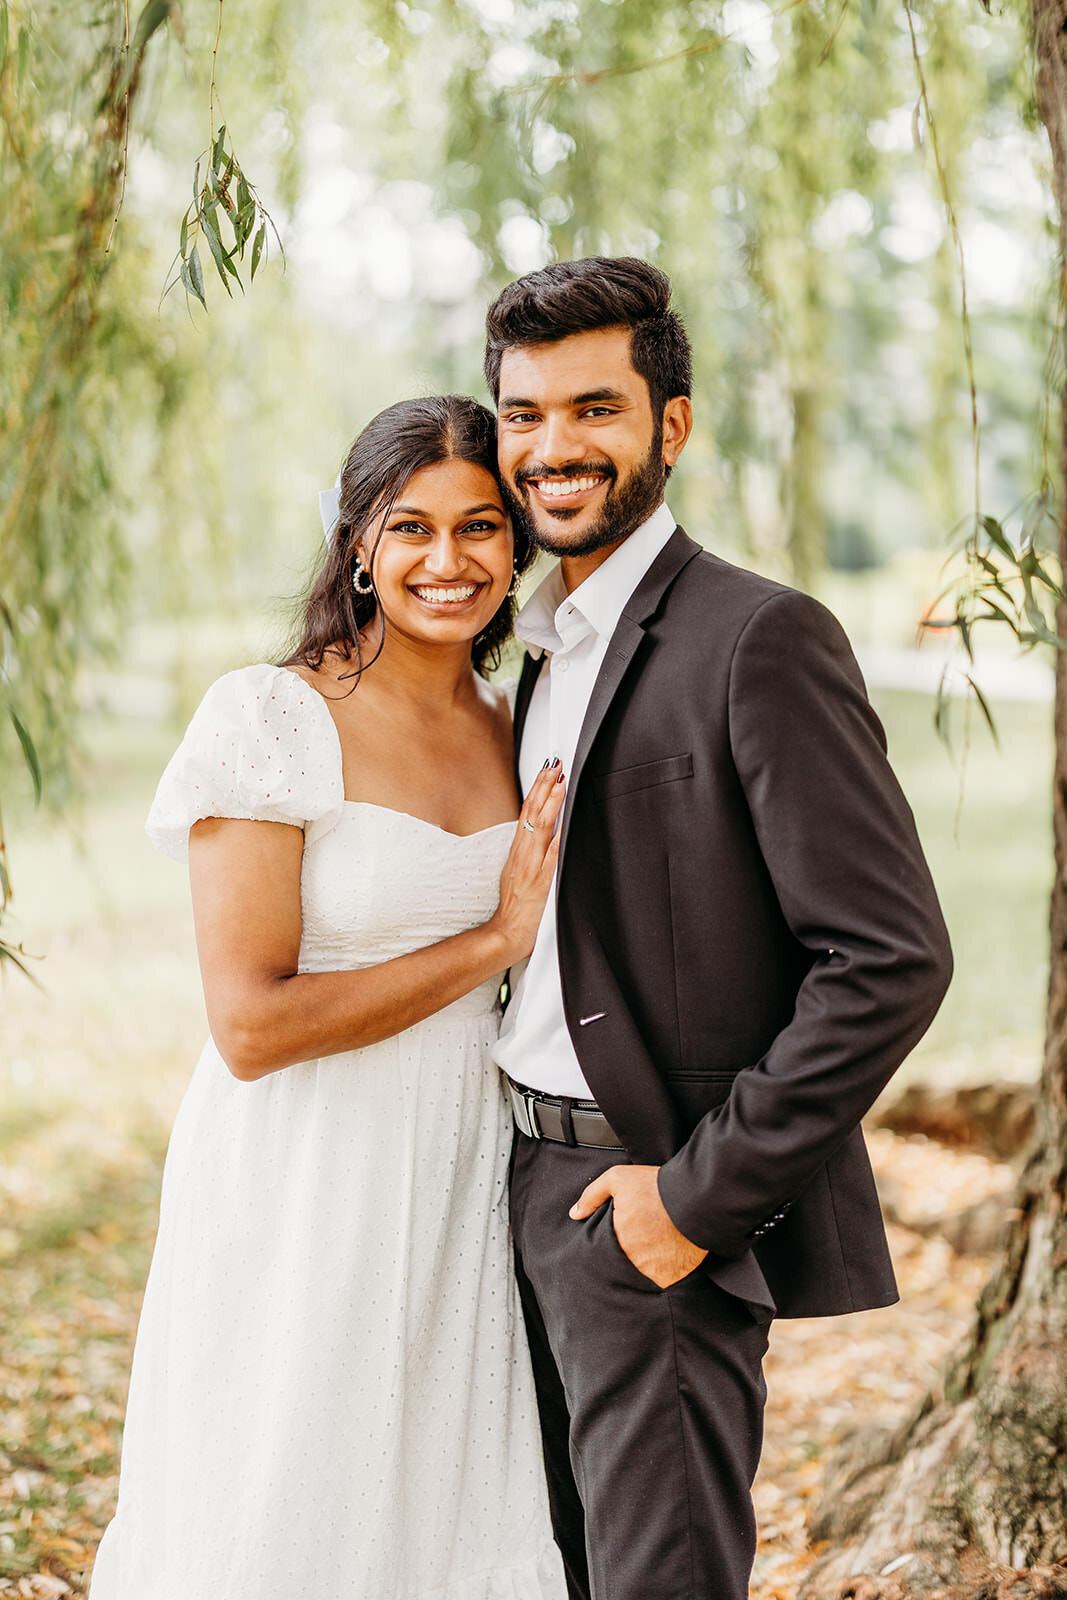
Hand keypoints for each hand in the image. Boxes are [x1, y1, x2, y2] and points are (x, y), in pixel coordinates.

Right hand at [488, 760, 565, 964]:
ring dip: (550, 803)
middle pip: (532, 813)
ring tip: (559, 781)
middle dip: (543, 786)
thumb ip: (529, 852)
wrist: (506, 933)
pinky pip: (550, 857)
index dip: (537, 790)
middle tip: (554, 764)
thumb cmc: (515, 907)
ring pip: (539, 828)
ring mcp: (530, 867)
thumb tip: (542, 834)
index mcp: (518, 851)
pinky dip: (556, 839)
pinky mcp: (539, 882)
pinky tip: (564, 824)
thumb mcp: (518, 872)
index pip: (527, 812)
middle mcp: (523, 854)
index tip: (547, 770)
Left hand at [570, 1165, 707, 1289]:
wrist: (695, 1195)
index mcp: (617, 1239)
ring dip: (644, 1266)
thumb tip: (575, 1214)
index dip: (611, 1244)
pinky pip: (664, 1279)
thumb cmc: (655, 1186)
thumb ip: (592, 1195)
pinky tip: (666, 1256)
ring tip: (653, 1249)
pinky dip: (664, 1272)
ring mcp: (655, 1271)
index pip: (604, 1253)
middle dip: (628, 1256)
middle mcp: (634, 1261)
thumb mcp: (617, 1179)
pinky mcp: (675, 1275)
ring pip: (643, 1275)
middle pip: (624, 1264)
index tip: (621, 1236)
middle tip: (639, 1241)